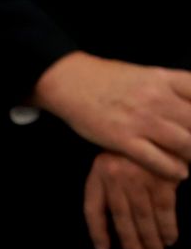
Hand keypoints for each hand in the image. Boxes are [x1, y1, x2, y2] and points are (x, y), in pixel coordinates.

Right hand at [33, 52, 190, 179]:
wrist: (70, 82)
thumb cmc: (108, 78)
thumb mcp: (147, 74)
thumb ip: (173, 88)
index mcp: (164, 79)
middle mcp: (157, 99)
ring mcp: (141, 120)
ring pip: (185, 143)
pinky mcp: (123, 139)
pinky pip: (157, 159)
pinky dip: (173, 169)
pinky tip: (179, 173)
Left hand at [84, 152, 179, 248]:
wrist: (158, 127)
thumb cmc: (133, 150)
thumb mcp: (112, 162)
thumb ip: (109, 187)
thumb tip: (112, 227)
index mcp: (99, 173)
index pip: (93, 209)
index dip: (98, 232)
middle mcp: (116, 176)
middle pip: (121, 218)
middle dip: (130, 242)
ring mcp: (140, 178)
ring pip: (143, 217)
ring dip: (150, 240)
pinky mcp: (163, 178)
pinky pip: (164, 209)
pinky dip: (167, 227)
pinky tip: (169, 239)